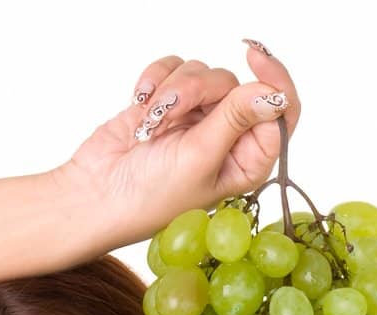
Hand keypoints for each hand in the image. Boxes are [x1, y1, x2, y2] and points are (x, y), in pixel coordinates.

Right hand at [54, 42, 300, 250]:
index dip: (273, 78)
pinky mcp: (170, 103)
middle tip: (169, 114)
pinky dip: (155, 79)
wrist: (95, 195)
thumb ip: (235, 119)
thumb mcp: (199, 159)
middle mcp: (228, 139)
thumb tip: (272, 92)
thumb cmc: (149, 196)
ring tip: (150, 122)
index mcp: (247, 161)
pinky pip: (175, 67)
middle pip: (236, 86)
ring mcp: (198, 120)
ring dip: (172, 90)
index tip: (252, 57)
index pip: (280, 111)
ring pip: (203, 73)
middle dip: (199, 91)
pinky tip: (139, 104)